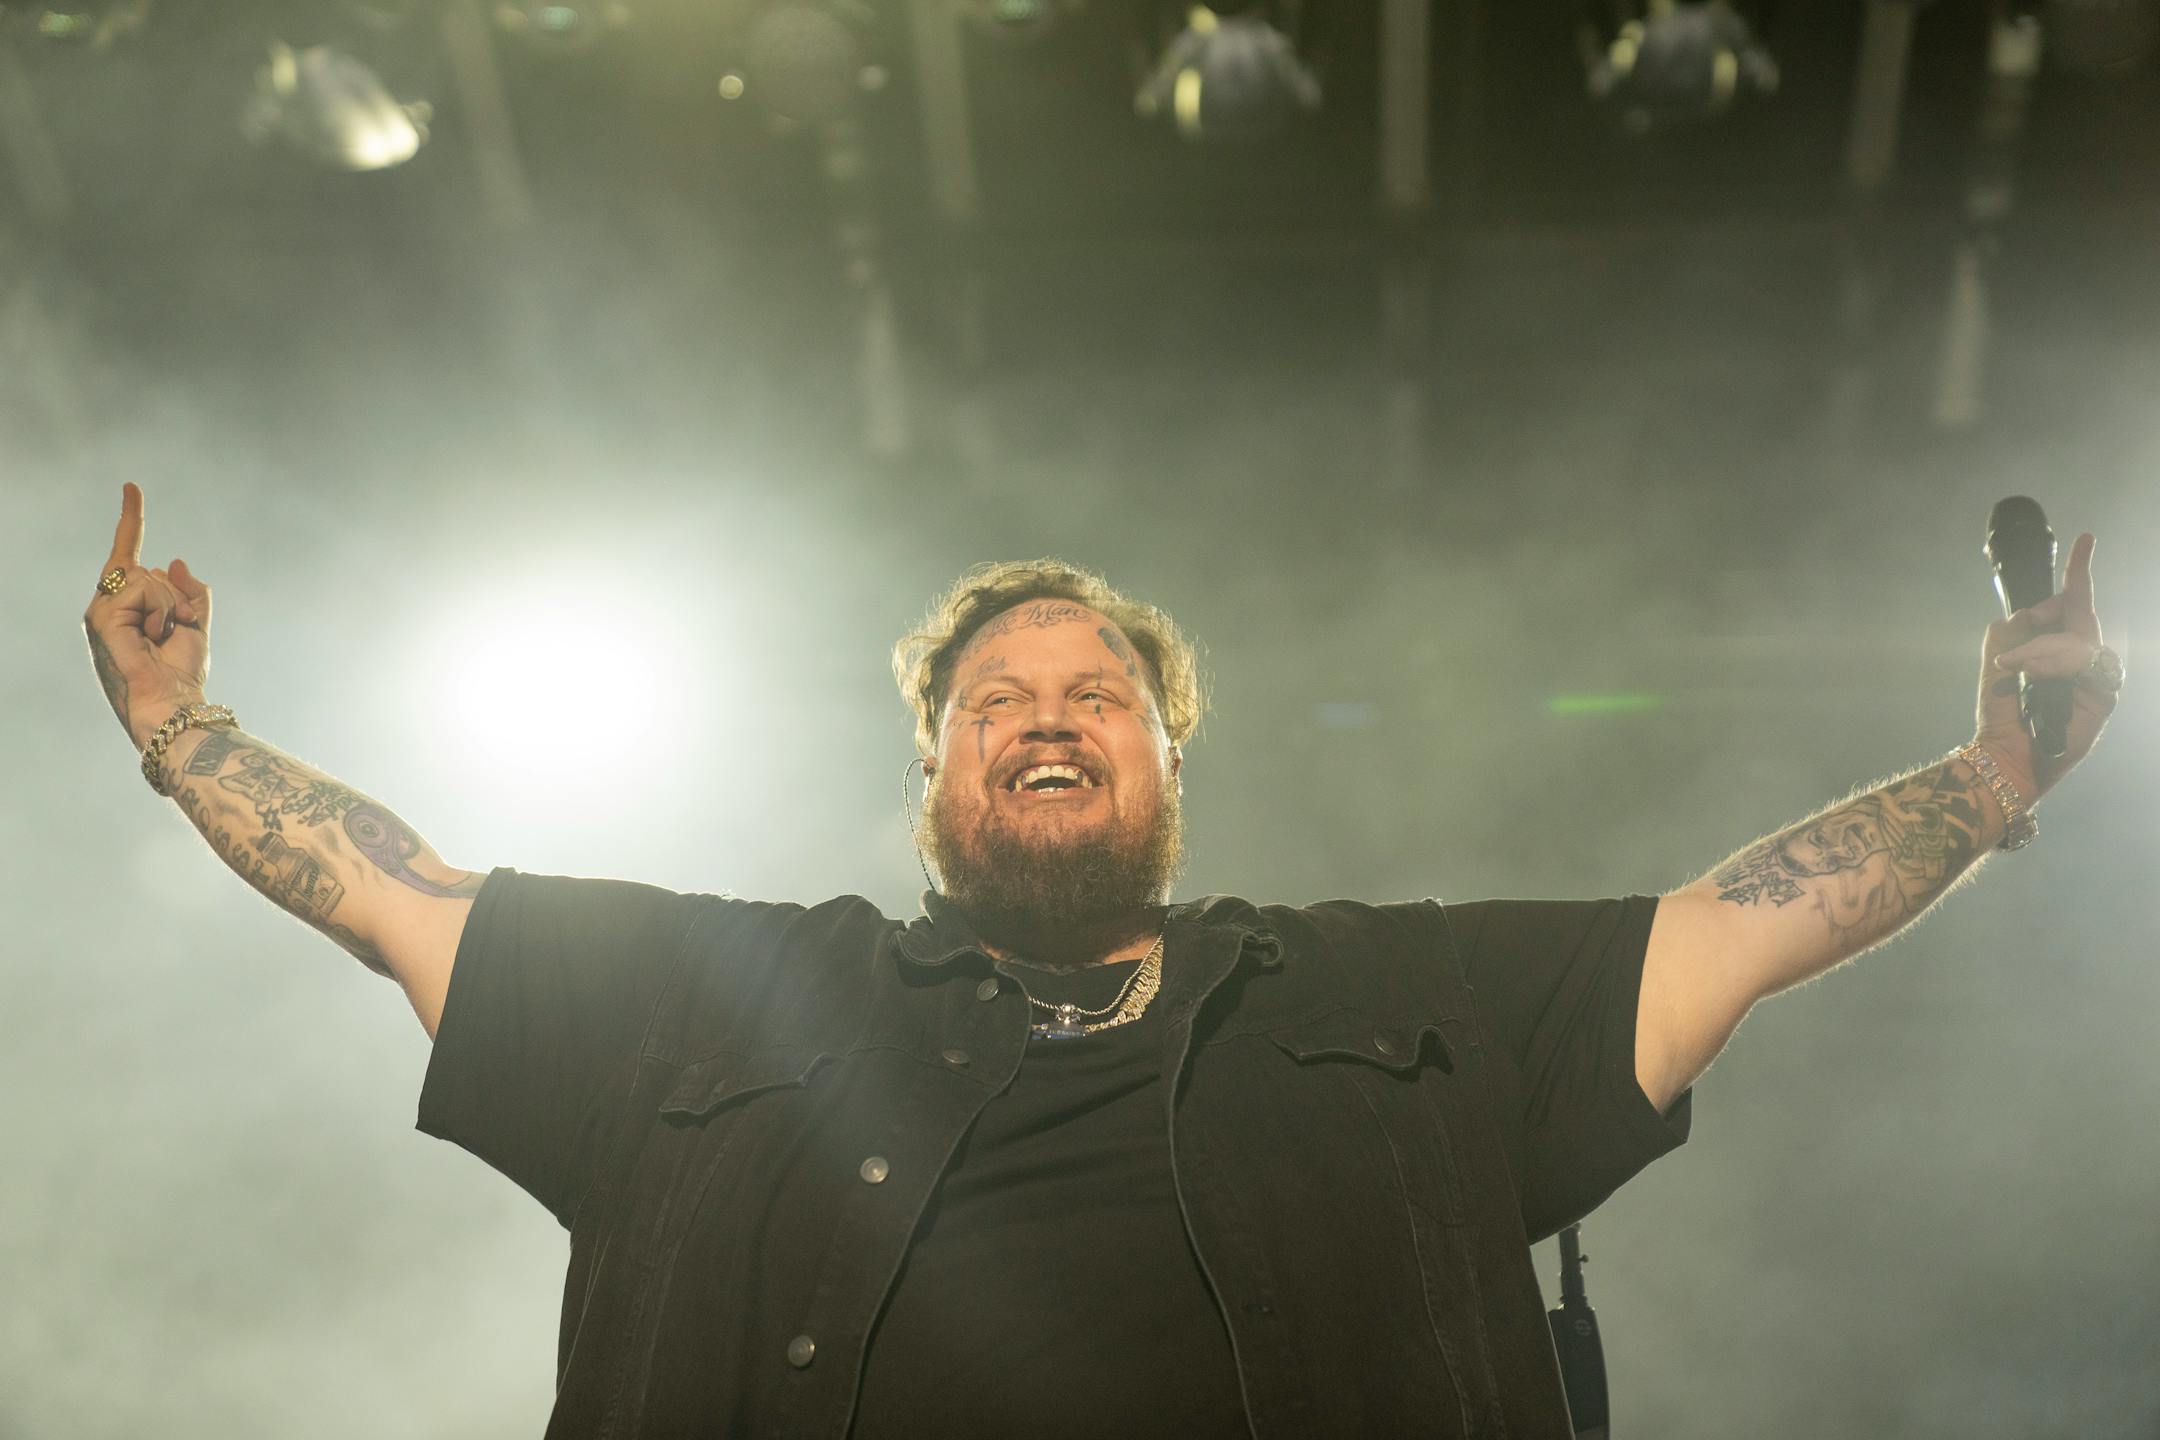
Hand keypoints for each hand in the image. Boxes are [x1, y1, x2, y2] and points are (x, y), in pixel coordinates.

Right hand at [81, 483, 212, 748]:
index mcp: (129, 603)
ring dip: (171, 607)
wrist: (173, 699)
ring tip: (163, 637)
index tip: (131, 487)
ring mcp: (102, 609)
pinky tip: (153, 636)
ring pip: (150, 578)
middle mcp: (110, 603)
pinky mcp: (102, 617)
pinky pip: (143, 589)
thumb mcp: (197, 622)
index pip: (129, 551)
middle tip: (179, 630)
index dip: (131, 518)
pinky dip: (160, 611)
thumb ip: (190, 590)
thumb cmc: (182, 669)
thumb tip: (174, 559)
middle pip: (151, 569)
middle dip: (177, 599)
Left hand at [1974, 531, 2117, 801]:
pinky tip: (2034, 679)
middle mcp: (2082, 656)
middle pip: (2079, 616)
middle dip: (2048, 623)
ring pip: (2079, 640)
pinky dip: (2055, 666)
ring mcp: (2096, 675)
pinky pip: (2085, 664)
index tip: (2086, 539)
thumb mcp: (1997, 660)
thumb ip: (2012, 629)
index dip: (2080, 571)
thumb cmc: (2001, 710)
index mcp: (2058, 645)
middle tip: (2017, 651)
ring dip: (2042, 653)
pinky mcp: (2104, 695)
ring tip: (2015, 672)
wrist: (2005, 751)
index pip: (2074, 603)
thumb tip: (2036, 610)